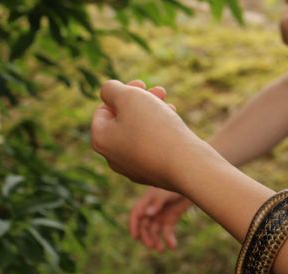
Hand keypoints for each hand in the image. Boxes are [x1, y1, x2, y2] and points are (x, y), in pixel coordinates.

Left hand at [91, 79, 210, 191]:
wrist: (186, 165)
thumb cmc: (156, 129)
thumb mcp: (129, 97)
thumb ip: (111, 89)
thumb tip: (108, 92)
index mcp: (101, 140)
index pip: (104, 110)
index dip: (123, 93)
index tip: (144, 84)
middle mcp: (113, 158)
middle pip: (122, 122)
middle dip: (141, 103)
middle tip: (160, 91)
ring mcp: (134, 169)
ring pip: (139, 135)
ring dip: (153, 116)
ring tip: (171, 107)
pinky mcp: (154, 175)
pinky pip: (153, 149)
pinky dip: (161, 135)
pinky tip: (175, 128)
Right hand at [129, 187, 192, 250]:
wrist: (194, 183)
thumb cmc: (178, 183)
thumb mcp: (166, 192)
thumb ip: (157, 203)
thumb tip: (146, 215)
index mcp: (147, 201)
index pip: (136, 215)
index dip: (134, 225)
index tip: (135, 237)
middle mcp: (152, 209)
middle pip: (145, 226)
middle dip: (146, 236)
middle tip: (152, 246)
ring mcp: (161, 214)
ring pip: (154, 230)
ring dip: (156, 240)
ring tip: (160, 250)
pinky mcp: (171, 218)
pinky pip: (167, 231)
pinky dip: (169, 239)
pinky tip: (172, 246)